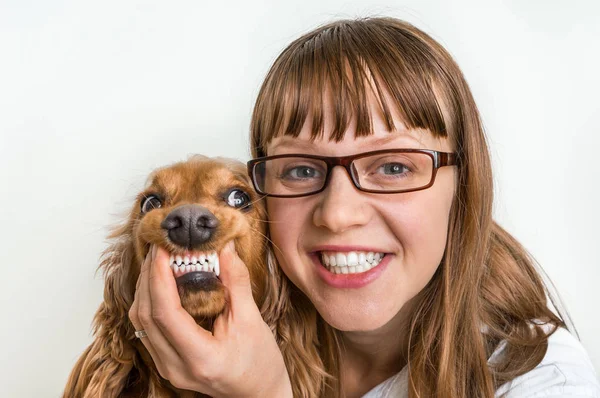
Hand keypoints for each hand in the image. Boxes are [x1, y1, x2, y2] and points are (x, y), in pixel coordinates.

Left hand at [128, 241, 292, 397]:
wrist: (259, 392)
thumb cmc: (260, 362)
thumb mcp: (252, 319)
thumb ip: (236, 282)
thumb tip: (226, 247)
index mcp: (200, 358)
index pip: (165, 313)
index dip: (159, 277)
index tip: (163, 250)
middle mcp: (176, 367)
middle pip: (145, 316)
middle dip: (149, 276)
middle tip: (161, 247)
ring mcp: (167, 368)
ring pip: (141, 322)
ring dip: (146, 287)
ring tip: (160, 260)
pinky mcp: (166, 363)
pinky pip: (147, 328)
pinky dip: (150, 301)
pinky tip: (161, 283)